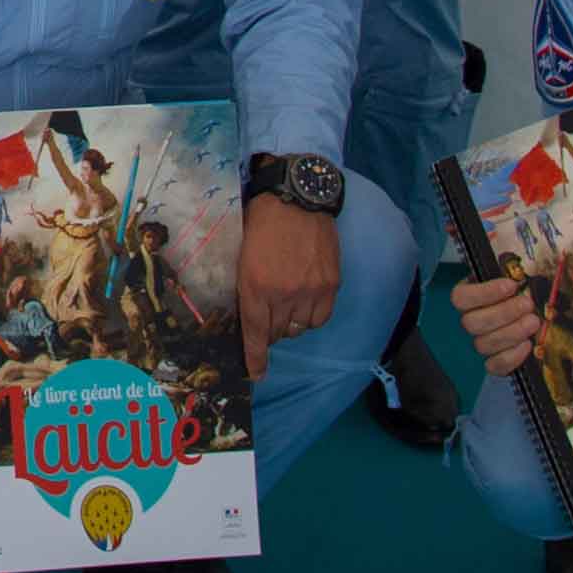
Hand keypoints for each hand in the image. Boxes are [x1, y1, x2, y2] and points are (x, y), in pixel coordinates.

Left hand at [234, 195, 339, 377]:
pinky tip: (306, 302)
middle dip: (270, 330)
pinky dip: (311, 317)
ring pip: (300, 328)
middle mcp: (283, 294)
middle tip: (268, 315)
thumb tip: (250, 315)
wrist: (296, 199)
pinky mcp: (330, 285)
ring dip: (291, 323)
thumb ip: (247, 287)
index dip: (255, 358)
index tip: (256, 373)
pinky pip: (320, 318)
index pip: (256, 333)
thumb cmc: (261, 223)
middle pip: (277, 333)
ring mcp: (310, 291)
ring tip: (288, 303)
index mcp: (255, 287)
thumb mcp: (242, 256)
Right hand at [452, 272, 545, 377]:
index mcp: (469, 297)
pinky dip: (512, 357)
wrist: (537, 312)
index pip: (460, 297)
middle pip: (472, 323)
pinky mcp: (496, 361)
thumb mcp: (516, 270)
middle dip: (504, 313)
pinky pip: (494, 365)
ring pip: (483, 344)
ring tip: (533, 321)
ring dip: (512, 333)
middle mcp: (471, 321)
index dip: (484, 293)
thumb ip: (506, 263)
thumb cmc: (524, 290)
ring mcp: (482, 342)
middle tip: (527, 304)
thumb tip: (492, 248)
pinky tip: (528, 345)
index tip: (511, 285)